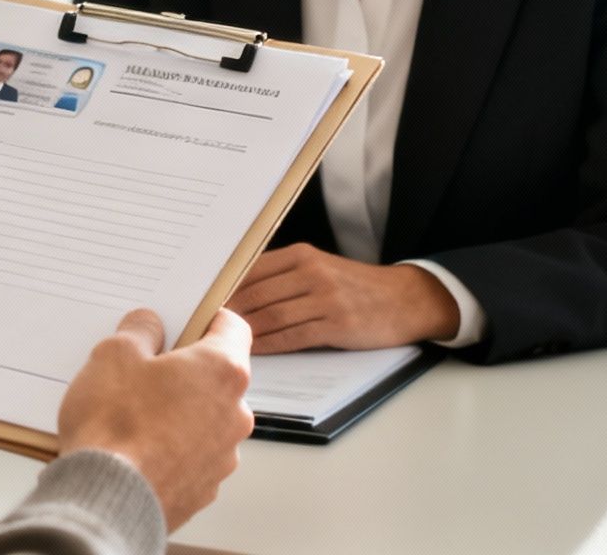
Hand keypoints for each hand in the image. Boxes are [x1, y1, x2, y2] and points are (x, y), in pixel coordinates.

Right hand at [57, 308, 254, 530]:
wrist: (107, 501)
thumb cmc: (115, 427)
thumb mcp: (114, 354)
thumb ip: (139, 331)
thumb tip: (148, 326)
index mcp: (223, 371)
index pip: (233, 328)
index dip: (206, 318)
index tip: (185, 318)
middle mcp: (235, 413)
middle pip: (216, 376)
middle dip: (183, 369)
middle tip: (144, 368)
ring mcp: (223, 456)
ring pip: (204, 418)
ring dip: (177, 411)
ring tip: (132, 415)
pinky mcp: (204, 488)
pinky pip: (191, 455)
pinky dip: (170, 448)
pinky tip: (135, 448)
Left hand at [225, 243, 457, 352]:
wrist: (404, 299)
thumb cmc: (355, 286)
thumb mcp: (320, 267)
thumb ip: (284, 276)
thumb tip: (237, 293)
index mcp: (302, 255)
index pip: (251, 270)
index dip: (225, 288)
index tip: (202, 301)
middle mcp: (312, 272)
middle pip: (256, 294)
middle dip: (227, 312)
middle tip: (204, 326)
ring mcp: (325, 299)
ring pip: (272, 316)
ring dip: (244, 332)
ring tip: (222, 342)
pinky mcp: (337, 325)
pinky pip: (293, 337)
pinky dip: (270, 345)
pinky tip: (254, 351)